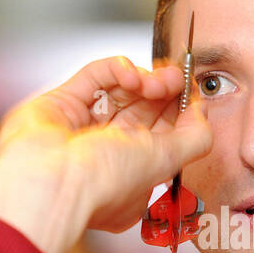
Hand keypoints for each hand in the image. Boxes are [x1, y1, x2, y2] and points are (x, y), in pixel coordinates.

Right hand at [0, 56, 211, 252]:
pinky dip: (116, 69)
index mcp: (129, 174)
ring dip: (145, 79)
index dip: (179, 112)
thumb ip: (195, 138)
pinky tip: (132, 75)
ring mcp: (82, 125)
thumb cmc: (104, 183)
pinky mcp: (62, 102)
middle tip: (179, 77)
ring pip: (120, 91)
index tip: (194, 93)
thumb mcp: (165, 162)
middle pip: (142, 109)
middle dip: (165, 92)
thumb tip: (202, 110)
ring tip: (159, 80)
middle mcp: (104, 151)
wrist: (51, 182)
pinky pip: (95, 76)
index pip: (160, 134)